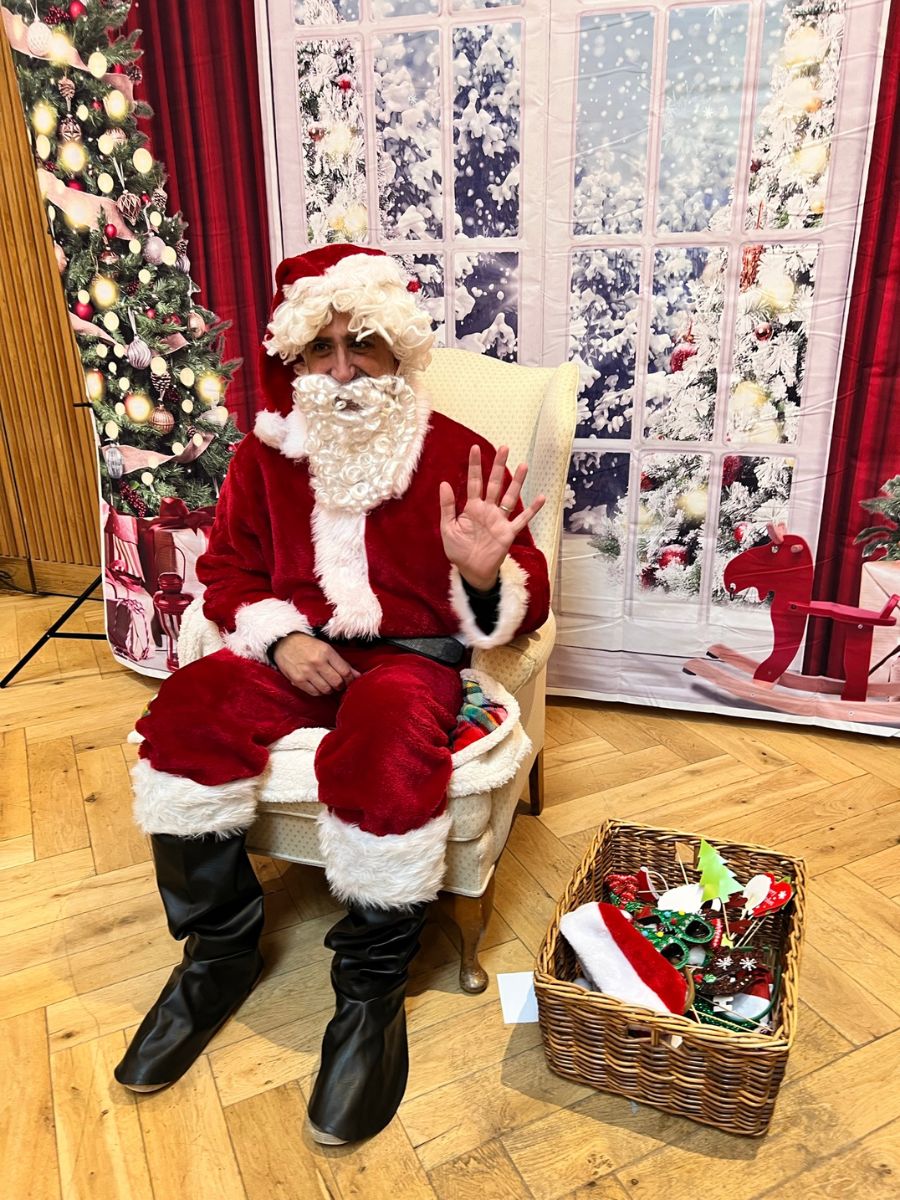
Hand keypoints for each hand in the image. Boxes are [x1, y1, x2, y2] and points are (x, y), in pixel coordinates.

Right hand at [272, 632, 359, 696]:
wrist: (284, 643)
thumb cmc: (307, 645)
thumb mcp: (326, 648)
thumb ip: (341, 662)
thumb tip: (357, 675)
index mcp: (326, 652)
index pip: (345, 671)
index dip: (350, 679)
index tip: (350, 681)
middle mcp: (317, 662)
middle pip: (337, 682)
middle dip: (341, 686)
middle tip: (339, 684)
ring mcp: (306, 672)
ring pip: (326, 690)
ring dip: (330, 690)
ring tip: (329, 685)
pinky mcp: (297, 680)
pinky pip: (314, 693)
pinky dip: (319, 692)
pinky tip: (319, 686)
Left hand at [439, 445, 544, 590]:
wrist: (471, 570)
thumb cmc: (458, 550)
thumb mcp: (447, 528)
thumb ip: (447, 506)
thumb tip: (444, 483)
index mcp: (472, 507)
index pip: (474, 482)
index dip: (475, 465)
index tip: (475, 448)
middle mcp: (488, 510)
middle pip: (495, 484)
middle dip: (499, 466)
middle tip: (504, 447)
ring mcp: (500, 520)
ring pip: (510, 497)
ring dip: (517, 482)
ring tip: (524, 465)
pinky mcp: (508, 533)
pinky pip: (522, 519)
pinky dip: (532, 509)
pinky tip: (541, 497)